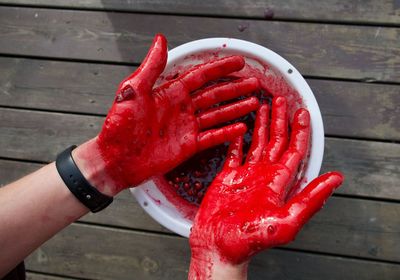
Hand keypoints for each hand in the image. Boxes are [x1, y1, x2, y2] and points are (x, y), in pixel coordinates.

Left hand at [74, 34, 259, 195]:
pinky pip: (211, 137)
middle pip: (214, 94)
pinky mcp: (188, 146)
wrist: (115, 159)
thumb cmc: (119, 125)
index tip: (239, 62)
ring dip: (235, 108)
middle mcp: (181, 108)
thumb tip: (160, 40)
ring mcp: (186, 127)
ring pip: (216, 114)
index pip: (201, 76)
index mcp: (170, 93)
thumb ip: (151, 67)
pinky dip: (226, 133)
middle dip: (234, 88)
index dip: (220, 68)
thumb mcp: (133, 91)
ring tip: (254, 102)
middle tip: (254, 82)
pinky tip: (241, 128)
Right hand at [189, 97, 342, 277]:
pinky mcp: (226, 178)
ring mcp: (245, 176)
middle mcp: (263, 176)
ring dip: (261, 125)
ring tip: (263, 107)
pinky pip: (233, 154)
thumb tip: (335, 179)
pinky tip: (239, 129)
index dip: (300, 131)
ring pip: (256, 143)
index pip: (294, 150)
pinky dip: (236, 140)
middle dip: (280, 120)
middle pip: (276, 141)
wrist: (218, 248)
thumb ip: (310, 199)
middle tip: (282, 100)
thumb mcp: (285, 220)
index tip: (302, 112)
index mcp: (278, 183)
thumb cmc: (248, 240)